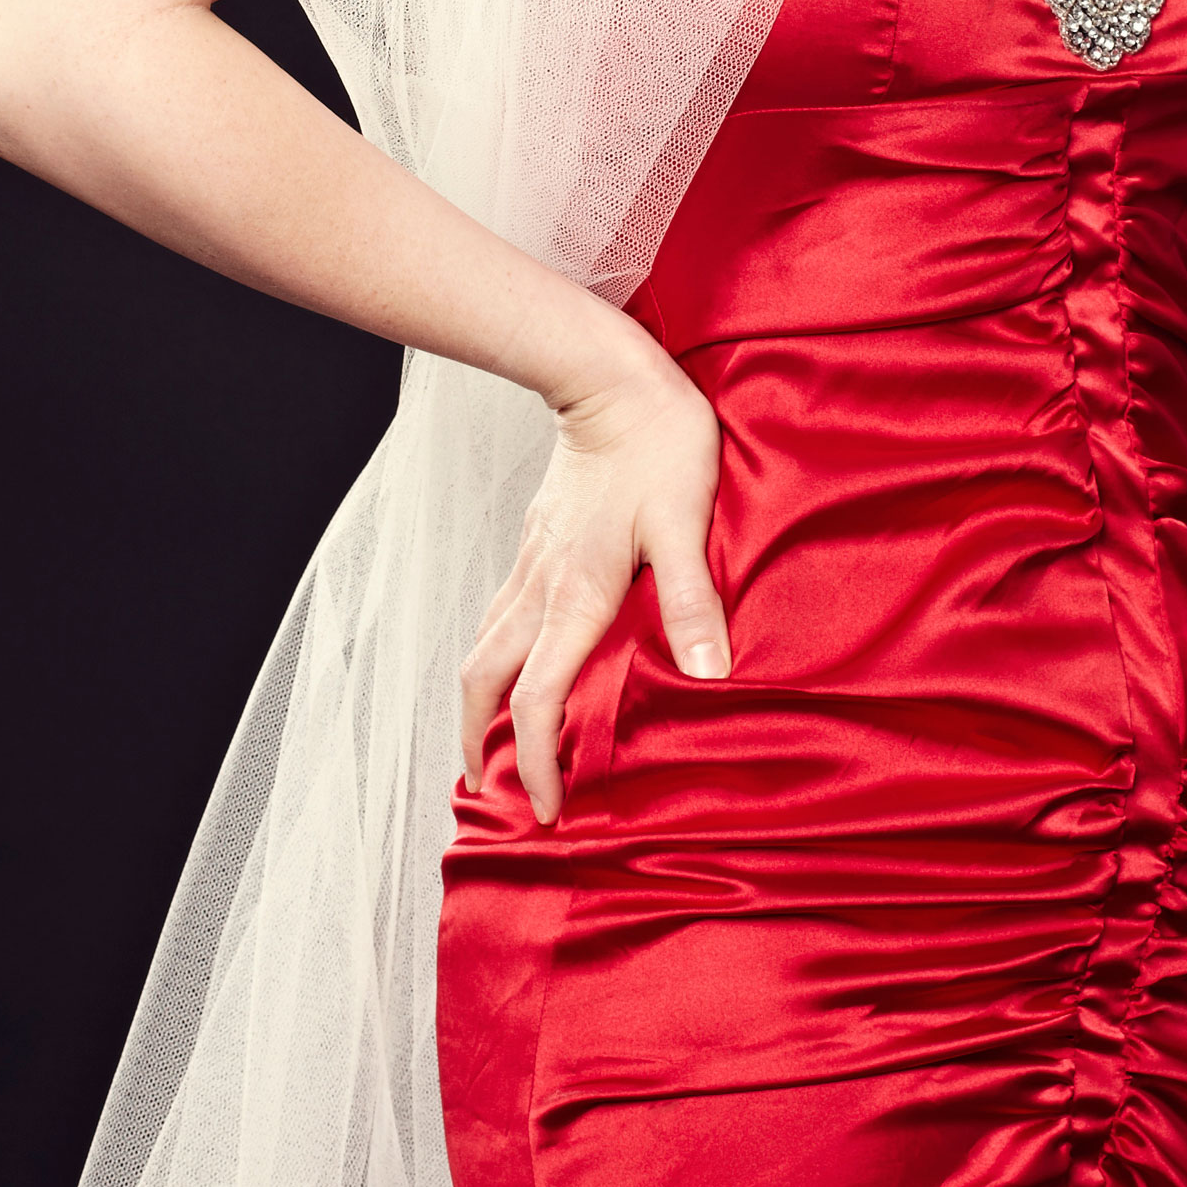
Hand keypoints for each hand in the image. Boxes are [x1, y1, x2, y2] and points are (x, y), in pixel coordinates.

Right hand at [460, 344, 727, 823]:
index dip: (535, 761)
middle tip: (491, 789)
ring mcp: (532, 562)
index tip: (545, 809)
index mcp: (577, 594)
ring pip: (484, 647)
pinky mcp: (535, 540)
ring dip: (477, 701)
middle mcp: (542, 587)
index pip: (538, 699)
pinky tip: (511, 662)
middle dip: (479, 742)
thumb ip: (692, 600)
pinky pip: (498, 614)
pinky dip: (492, 656)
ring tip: (488, 740)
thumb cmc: (659, 445)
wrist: (611, 378)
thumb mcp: (686, 523)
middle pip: (484, 681)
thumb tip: (709, 674)